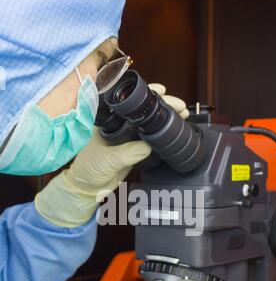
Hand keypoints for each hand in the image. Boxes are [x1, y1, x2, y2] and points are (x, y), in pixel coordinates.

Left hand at [35, 84, 188, 226]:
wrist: (88, 188)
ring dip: (165, 118)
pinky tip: (174, 131)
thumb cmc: (88, 169)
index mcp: (108, 120)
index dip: (147, 94)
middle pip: (143, 109)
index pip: (129, 101)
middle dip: (163, 104)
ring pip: (150, 123)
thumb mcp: (107, 159)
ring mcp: (128, 136)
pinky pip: (151, 139)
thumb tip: (147, 147)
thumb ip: (127, 153)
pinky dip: (163, 135)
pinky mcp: (135, 149)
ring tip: (182, 115)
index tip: (162, 91)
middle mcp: (119, 124)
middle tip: (180, 106)